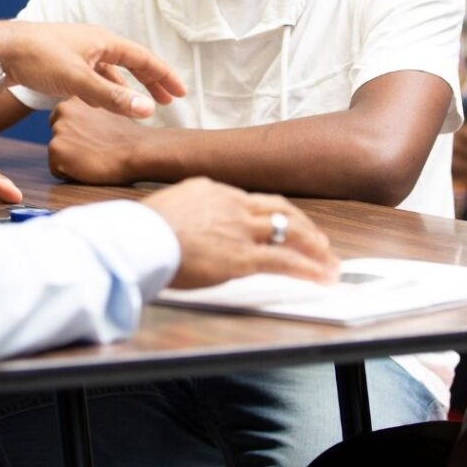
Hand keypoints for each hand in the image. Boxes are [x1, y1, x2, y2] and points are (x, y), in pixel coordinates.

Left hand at [0, 21, 184, 117]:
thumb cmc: (38, 59)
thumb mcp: (79, 80)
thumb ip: (113, 98)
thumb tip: (149, 110)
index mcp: (103, 41)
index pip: (144, 59)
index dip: (164, 76)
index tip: (181, 93)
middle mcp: (94, 43)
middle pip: (131, 63)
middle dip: (150, 82)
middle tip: (168, 101)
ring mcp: (78, 52)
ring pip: (111, 72)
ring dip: (126, 89)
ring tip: (139, 106)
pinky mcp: (63, 62)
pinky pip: (94, 77)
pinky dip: (104, 91)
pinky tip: (102, 104)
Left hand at [48, 98, 146, 183]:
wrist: (138, 151)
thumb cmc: (129, 138)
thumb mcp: (110, 113)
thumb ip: (92, 114)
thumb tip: (86, 125)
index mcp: (76, 97)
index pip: (66, 122)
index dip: (81, 135)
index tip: (98, 139)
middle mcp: (63, 108)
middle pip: (59, 136)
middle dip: (72, 145)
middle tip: (96, 149)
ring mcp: (58, 128)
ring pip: (58, 153)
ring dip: (72, 159)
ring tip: (94, 157)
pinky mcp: (56, 148)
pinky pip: (56, 169)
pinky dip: (69, 173)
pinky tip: (88, 167)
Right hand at [141, 178, 338, 287]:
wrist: (136, 238)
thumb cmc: (140, 231)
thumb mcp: (168, 208)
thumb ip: (188, 213)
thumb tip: (192, 227)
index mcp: (213, 190)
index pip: (253, 200)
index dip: (274, 214)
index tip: (283, 223)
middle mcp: (232, 204)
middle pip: (280, 209)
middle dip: (303, 226)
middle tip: (319, 240)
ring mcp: (240, 228)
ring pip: (290, 232)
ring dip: (315, 248)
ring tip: (330, 261)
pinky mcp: (242, 256)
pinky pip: (285, 260)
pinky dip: (309, 269)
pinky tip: (322, 277)